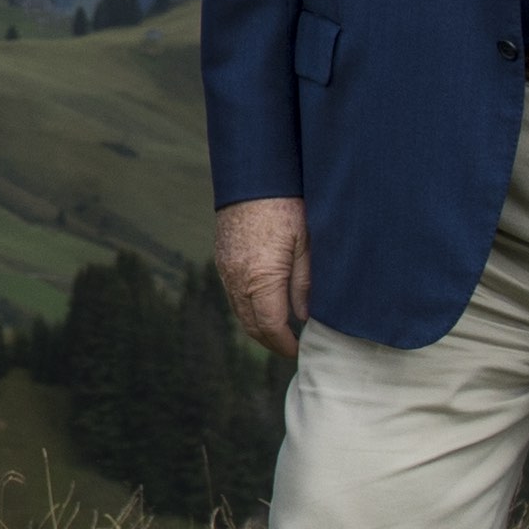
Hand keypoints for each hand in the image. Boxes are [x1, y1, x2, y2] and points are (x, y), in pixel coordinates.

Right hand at [216, 198, 309, 359]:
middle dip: (271, 342)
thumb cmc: (286, 207)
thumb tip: (303, 316)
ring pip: (240, 312)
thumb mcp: (306, 244)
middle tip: (292, 347)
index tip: (299, 351)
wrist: (253, 176)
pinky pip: (233, 295)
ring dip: (259, 327)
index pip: (270, 326)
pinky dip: (248, 308)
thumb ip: (305, 284)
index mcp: (261, 278)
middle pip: (251, 325)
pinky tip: (266, 305)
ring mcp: (226, 270)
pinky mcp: (222, 260)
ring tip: (282, 331)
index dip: (284, 344)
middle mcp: (237, 279)